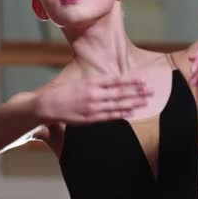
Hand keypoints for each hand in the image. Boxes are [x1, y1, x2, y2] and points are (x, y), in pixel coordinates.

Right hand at [34, 76, 152, 124]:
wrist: (46, 105)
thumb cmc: (62, 92)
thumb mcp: (78, 81)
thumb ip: (94, 83)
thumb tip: (110, 81)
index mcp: (91, 82)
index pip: (115, 80)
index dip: (130, 81)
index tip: (142, 79)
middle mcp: (94, 94)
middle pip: (120, 92)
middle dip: (137, 92)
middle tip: (151, 90)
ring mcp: (93, 107)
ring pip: (117, 105)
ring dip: (133, 103)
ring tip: (146, 101)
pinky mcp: (89, 118)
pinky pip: (109, 116)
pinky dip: (121, 114)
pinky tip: (131, 113)